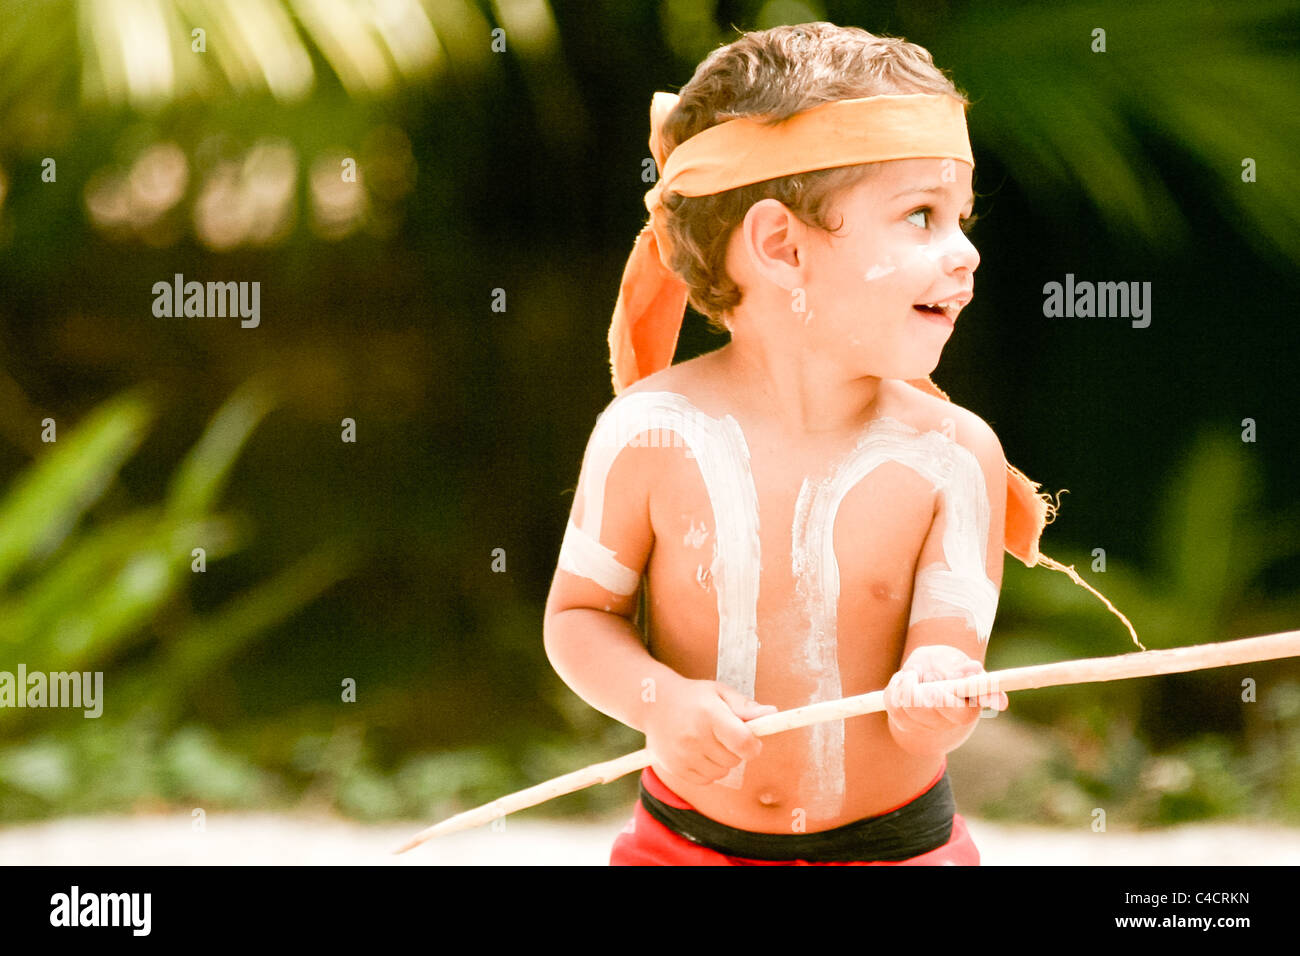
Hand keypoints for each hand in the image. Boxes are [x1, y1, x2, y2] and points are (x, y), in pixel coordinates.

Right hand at [643, 678, 777, 785]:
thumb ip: (746, 706)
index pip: (743, 742)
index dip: (753, 746)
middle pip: (734, 760)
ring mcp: (684, 755)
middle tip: (723, 735)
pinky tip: (699, 752)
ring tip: (709, 742)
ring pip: (722, 772)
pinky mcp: (676, 768)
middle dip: (736, 750)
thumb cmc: (693, 697)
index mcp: (710, 714)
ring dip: (722, 761)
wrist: (652, 704)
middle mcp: (695, 736)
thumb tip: (773, 714)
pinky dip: (708, 770)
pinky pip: (706, 780)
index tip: (752, 741)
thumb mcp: (719, 693)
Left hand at [884, 645, 1006, 739]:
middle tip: (917, 672)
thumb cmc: (949, 667)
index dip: (945, 701)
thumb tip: (977, 670)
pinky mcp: (905, 724)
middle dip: (917, 690)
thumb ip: (967, 670)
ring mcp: (924, 726)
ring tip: (913, 674)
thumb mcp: (960, 664)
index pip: (959, 712)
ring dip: (905, 683)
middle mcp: (947, 723)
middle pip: (926, 710)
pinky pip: (893, 705)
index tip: (935, 689)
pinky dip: (894, 688)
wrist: (929, 673)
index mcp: (967, 710)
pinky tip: (903, 682)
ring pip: (906, 706)